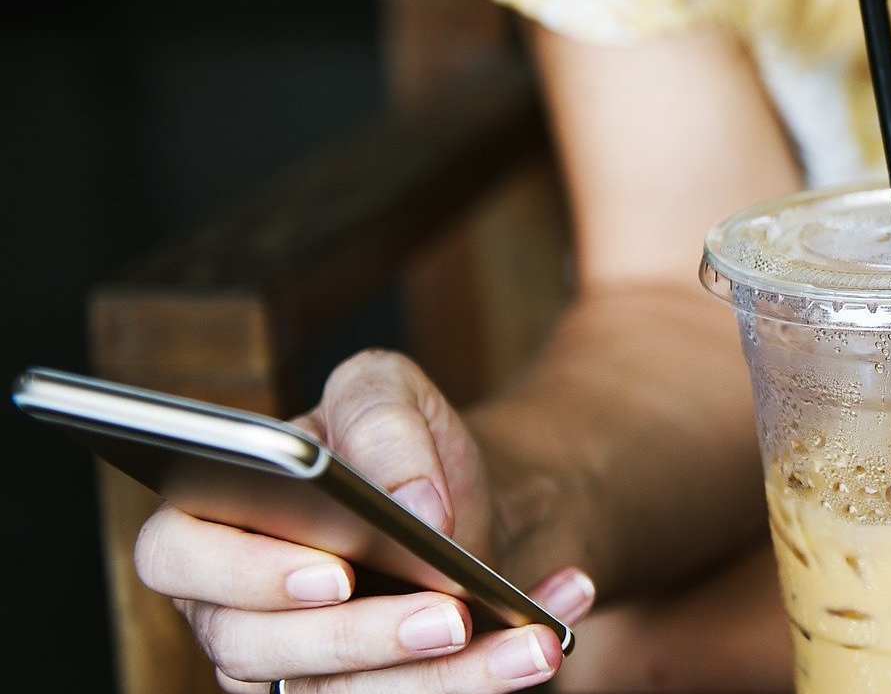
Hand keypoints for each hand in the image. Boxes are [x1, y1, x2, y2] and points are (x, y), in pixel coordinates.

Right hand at [132, 350, 595, 691]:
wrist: (461, 502)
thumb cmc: (397, 447)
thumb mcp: (387, 392)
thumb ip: (383, 421)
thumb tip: (413, 504)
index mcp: (209, 520)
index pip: (176, 557)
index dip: (244, 572)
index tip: (335, 571)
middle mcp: (233, 609)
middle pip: (260, 649)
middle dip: (362, 636)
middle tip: (448, 615)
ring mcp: (292, 670)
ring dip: (448, 679)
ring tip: (533, 643)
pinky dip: (491, 675)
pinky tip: (548, 635)